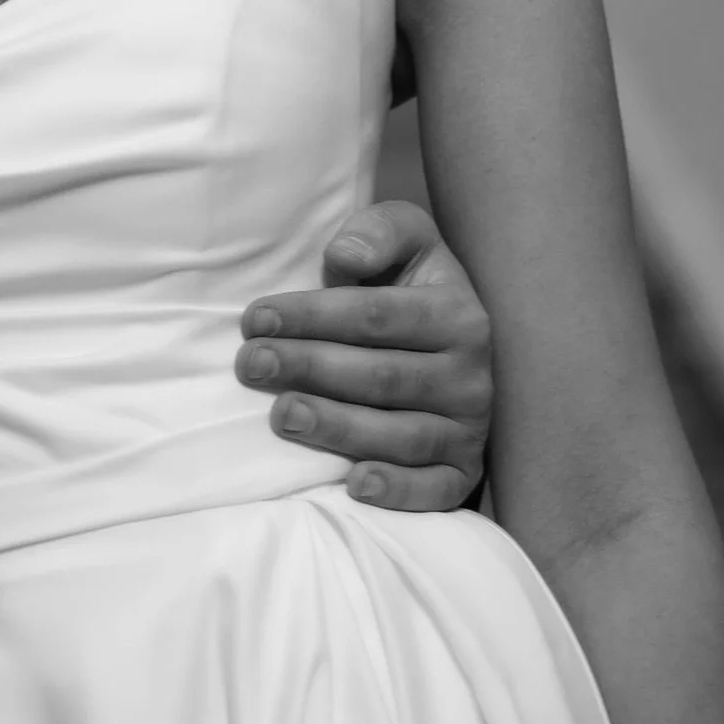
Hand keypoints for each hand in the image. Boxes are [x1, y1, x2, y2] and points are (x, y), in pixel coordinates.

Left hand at [235, 202, 492, 510]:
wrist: (452, 352)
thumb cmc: (408, 291)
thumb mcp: (406, 243)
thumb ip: (379, 232)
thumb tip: (344, 257)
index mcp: (458, 314)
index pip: (376, 316)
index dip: (312, 316)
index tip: (255, 318)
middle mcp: (472, 374)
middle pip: (382, 376)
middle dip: (310, 368)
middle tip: (251, 364)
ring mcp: (469, 428)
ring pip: (402, 434)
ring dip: (338, 427)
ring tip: (281, 415)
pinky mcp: (462, 473)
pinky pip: (436, 490)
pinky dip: (398, 491)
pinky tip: (354, 486)